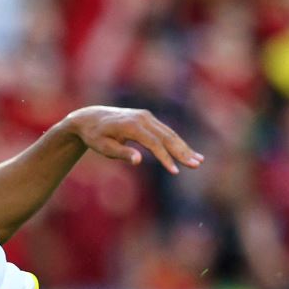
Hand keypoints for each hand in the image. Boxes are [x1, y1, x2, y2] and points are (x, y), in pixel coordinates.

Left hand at [68, 107, 203, 174]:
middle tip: (196, 165)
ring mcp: (146, 117)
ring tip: (198, 161)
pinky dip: (177, 142)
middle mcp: (142, 118)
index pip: (153, 143)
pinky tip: (188, 152)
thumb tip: (138, 161)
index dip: (165, 158)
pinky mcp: (148, 119)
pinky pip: (165, 132)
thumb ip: (121, 153)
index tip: (175, 171)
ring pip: (169, 134)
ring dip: (184, 147)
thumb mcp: (103, 147)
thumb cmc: (95, 136)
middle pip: (166, 137)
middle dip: (182, 152)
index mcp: (131, 126)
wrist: (90, 118)